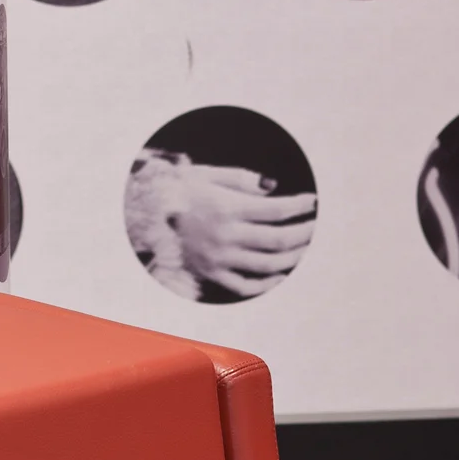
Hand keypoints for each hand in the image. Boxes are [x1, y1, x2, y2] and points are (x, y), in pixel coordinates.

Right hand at [169, 164, 315, 297]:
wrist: (143, 215)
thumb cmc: (177, 189)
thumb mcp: (206, 173)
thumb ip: (241, 178)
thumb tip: (274, 188)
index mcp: (226, 207)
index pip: (276, 210)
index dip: (300, 206)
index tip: (312, 201)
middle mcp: (225, 236)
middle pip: (278, 240)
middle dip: (304, 233)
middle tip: (315, 225)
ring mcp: (218, 258)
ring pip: (268, 265)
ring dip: (293, 257)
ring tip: (304, 248)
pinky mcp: (211, 273)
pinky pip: (245, 286)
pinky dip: (266, 285)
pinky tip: (280, 276)